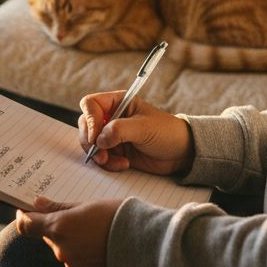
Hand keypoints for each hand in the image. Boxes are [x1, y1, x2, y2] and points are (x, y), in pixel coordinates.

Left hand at [15, 196, 121, 266]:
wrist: (143, 243)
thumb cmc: (117, 217)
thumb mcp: (87, 205)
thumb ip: (58, 207)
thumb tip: (37, 203)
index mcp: (59, 227)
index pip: (26, 225)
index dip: (24, 217)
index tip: (26, 211)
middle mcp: (61, 248)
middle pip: (48, 237)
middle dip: (58, 228)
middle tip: (80, 218)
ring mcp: (72, 265)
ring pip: (63, 250)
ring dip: (72, 242)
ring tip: (96, 233)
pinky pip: (76, 263)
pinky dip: (83, 255)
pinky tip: (100, 247)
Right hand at [78, 91, 193, 175]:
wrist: (180, 153)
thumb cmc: (166, 132)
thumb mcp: (144, 128)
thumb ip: (119, 130)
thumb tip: (99, 140)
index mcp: (118, 102)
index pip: (90, 104)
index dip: (89, 120)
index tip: (96, 137)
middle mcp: (111, 116)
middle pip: (85, 125)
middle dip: (90, 141)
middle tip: (100, 154)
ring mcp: (112, 135)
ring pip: (90, 144)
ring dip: (99, 155)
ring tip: (114, 162)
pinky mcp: (115, 151)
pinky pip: (100, 158)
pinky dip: (108, 164)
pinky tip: (124, 165)